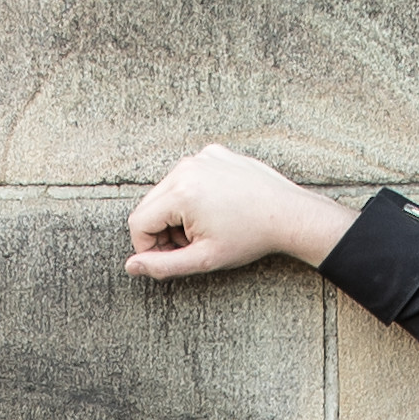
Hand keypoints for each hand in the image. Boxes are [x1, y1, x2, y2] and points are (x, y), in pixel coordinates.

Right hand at [125, 144, 351, 280]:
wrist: (288, 214)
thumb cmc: (249, 238)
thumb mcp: (203, 259)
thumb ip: (162, 266)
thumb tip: (130, 267)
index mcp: (181, 192)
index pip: (138, 222)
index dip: (147, 247)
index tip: (171, 258)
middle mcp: (187, 167)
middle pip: (150, 204)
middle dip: (162, 230)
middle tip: (189, 246)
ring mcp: (201, 156)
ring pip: (167, 191)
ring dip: (176, 214)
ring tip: (205, 228)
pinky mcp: (214, 153)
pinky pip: (189, 176)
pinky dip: (194, 195)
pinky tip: (217, 208)